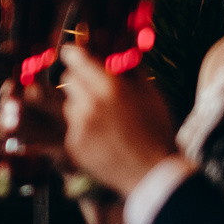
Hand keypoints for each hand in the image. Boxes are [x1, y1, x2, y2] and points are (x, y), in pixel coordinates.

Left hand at [59, 43, 181, 197]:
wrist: (152, 172)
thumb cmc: (156, 130)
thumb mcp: (150, 93)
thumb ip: (129, 69)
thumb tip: (116, 51)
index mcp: (110, 87)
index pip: (76, 59)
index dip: (73, 54)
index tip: (72, 52)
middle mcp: (90, 104)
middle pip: (68, 79)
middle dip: (79, 80)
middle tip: (93, 88)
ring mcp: (79, 125)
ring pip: (69, 104)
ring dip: (80, 105)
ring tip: (104, 118)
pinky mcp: (73, 144)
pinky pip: (72, 126)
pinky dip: (83, 128)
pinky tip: (103, 136)